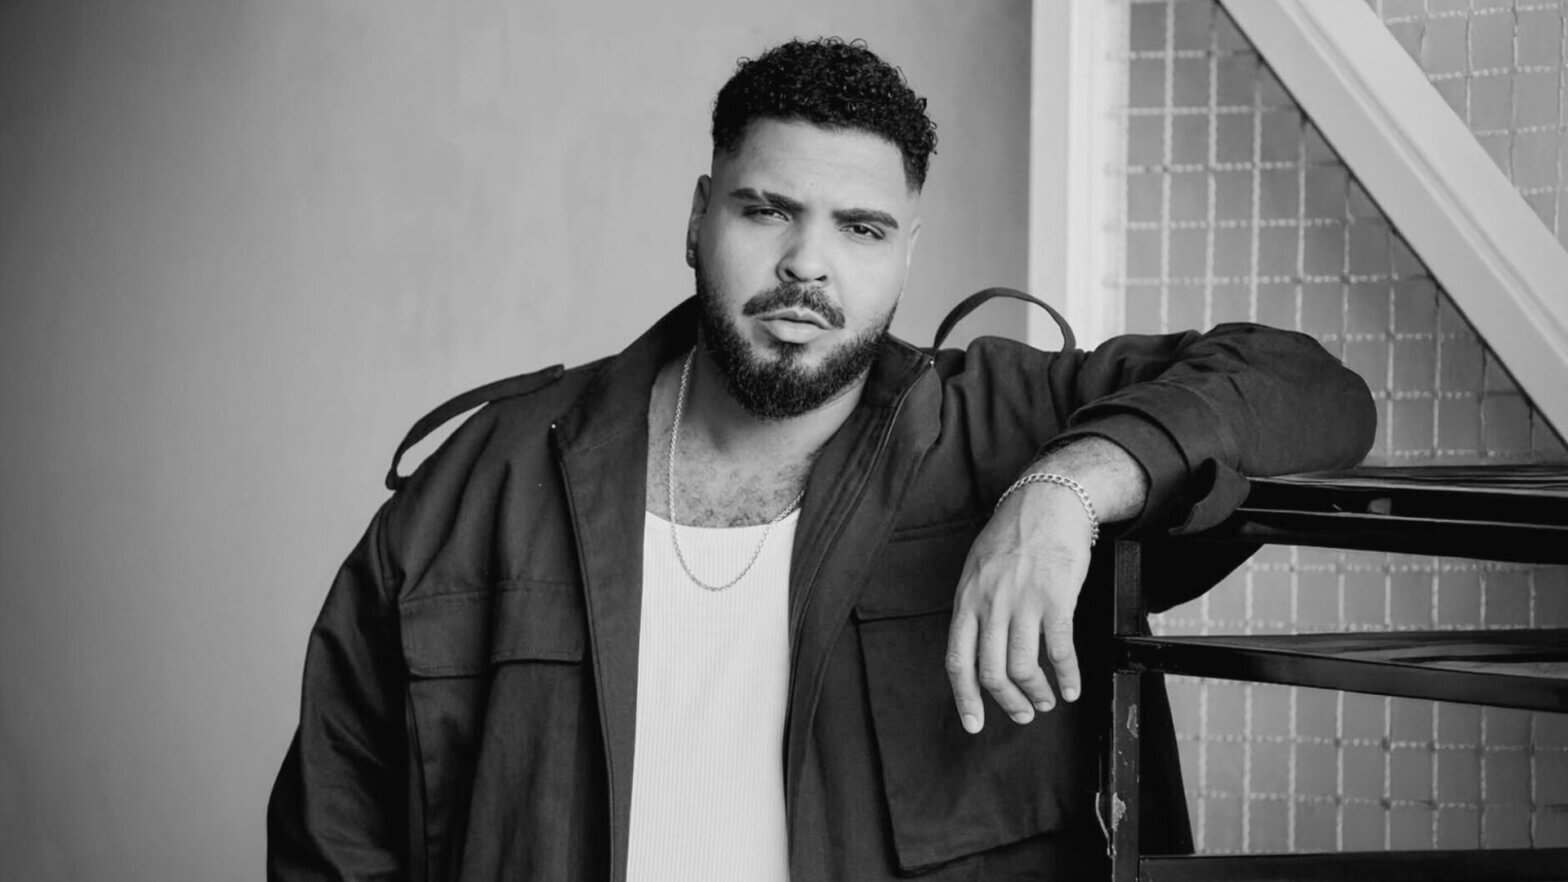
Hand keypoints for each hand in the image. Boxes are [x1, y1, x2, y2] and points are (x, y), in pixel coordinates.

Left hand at [945, 481, 1093, 732]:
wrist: (1046, 501)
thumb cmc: (1012, 535)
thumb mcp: (977, 569)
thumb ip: (974, 607)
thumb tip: (975, 647)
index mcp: (967, 600)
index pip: (957, 661)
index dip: (965, 698)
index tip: (973, 723)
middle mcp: (990, 605)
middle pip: (992, 672)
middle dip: (1008, 702)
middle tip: (1022, 713)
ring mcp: (1022, 603)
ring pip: (1025, 668)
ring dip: (1037, 694)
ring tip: (1047, 700)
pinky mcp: (1055, 599)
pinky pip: (1060, 651)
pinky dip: (1068, 677)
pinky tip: (1072, 687)